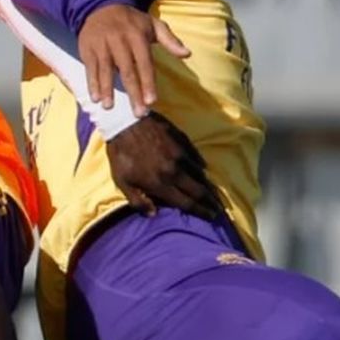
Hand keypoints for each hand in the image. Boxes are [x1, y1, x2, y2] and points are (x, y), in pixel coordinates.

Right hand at [78, 4, 189, 112]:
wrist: (100, 6)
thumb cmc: (131, 21)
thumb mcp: (152, 24)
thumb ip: (170, 40)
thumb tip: (187, 54)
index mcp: (137, 36)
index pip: (144, 63)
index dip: (148, 82)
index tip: (152, 101)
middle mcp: (119, 41)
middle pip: (127, 71)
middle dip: (133, 93)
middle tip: (139, 113)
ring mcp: (102, 45)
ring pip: (106, 70)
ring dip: (107, 89)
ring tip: (109, 107)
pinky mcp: (88, 49)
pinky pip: (91, 68)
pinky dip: (92, 83)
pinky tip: (95, 98)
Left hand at [106, 113, 222, 220]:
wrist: (124, 122)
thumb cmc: (120, 155)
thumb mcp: (122, 182)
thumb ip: (137, 201)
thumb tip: (153, 214)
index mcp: (160, 184)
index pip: (186, 203)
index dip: (201, 212)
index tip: (212, 216)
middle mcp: (174, 172)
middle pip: (199, 191)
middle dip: (211, 202)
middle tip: (219, 209)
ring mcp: (180, 155)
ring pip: (200, 175)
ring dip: (208, 186)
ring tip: (214, 193)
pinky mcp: (181, 141)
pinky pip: (196, 157)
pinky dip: (201, 166)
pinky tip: (204, 170)